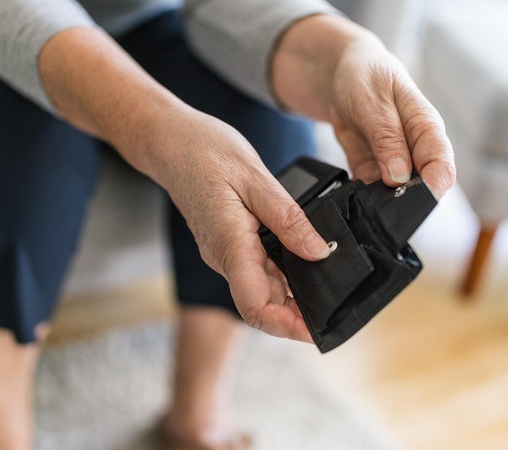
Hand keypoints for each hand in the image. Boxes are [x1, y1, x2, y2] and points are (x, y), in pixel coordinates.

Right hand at [151, 111, 329, 342]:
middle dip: (298, 316)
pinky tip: (306, 262)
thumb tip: (320, 252)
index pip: (256, 307)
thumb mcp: (255, 178)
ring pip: (261, 289)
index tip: (319, 331)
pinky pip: (257, 268)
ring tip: (330, 289)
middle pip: (262, 305)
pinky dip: (283, 274)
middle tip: (338, 310)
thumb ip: (288, 219)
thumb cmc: (205, 152)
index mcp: (230, 245)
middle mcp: (224, 257)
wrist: (169, 140)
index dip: (288, 327)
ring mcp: (224, 252)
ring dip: (292, 296)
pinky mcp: (228, 243)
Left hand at [329, 39, 455, 196]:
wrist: (338, 72)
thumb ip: (387, 139)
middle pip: (420, 186)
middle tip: (378, 203)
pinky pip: (368, 190)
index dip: (431, 189)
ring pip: (393, 193)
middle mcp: (413, 148)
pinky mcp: (370, 167)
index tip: (411, 202)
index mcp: (426, 127)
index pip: (442, 166)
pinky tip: (349, 193)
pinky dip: (359, 194)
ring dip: (377, 200)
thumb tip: (400, 177)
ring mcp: (392, 160)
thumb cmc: (364, 75)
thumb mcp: (372, 101)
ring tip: (360, 197)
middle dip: (401, 200)